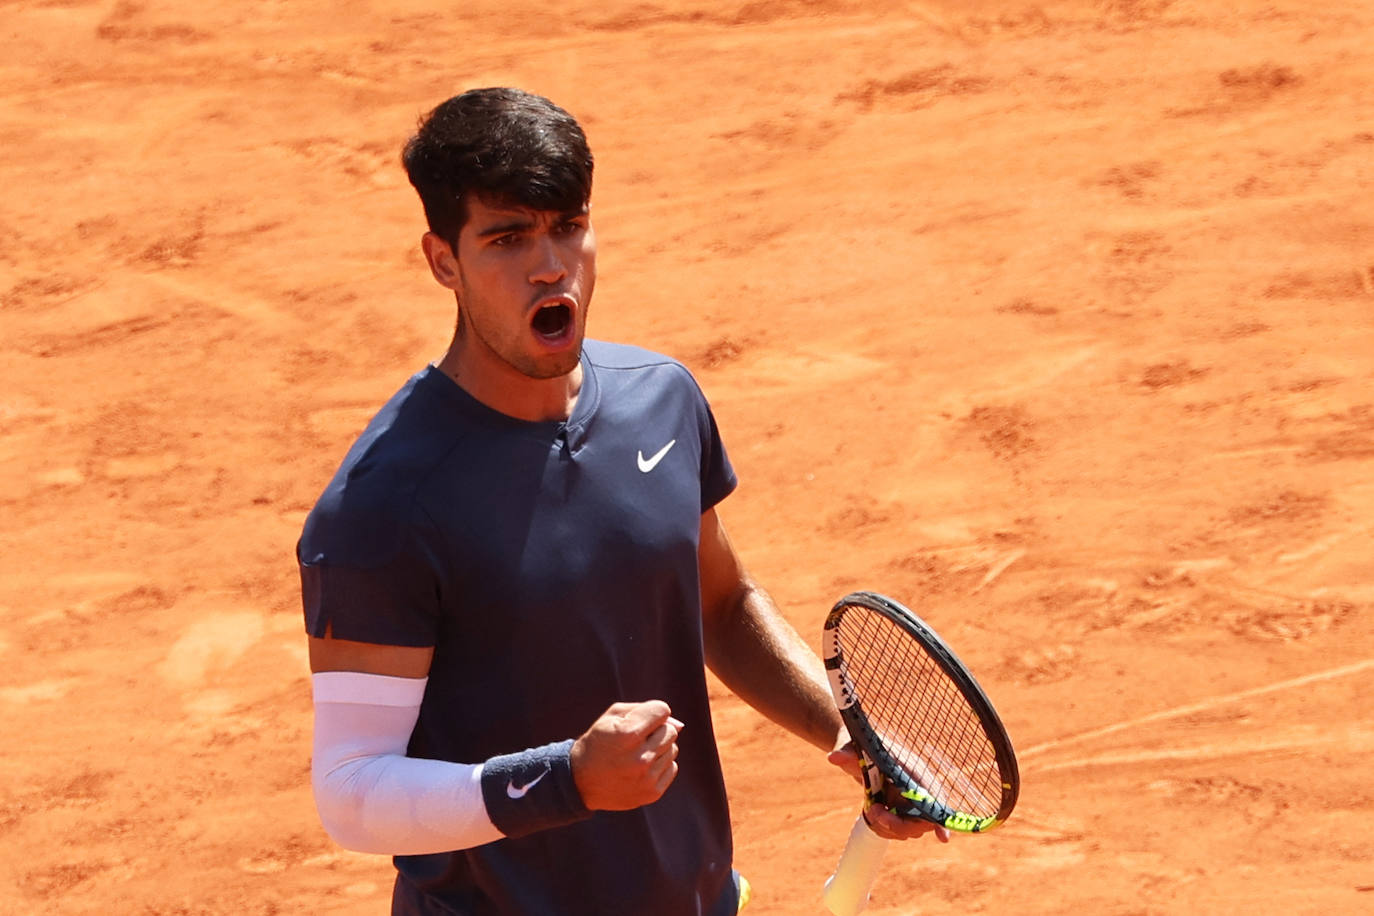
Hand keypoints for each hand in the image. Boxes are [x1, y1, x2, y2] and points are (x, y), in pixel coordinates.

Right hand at [570, 700, 682, 810]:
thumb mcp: (612, 717)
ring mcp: (647, 777)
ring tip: (636, 754)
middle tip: (635, 739)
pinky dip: (660, 764)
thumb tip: (679, 725)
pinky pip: (672, 767)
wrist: (581, 782)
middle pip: (671, 730)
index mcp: (627, 734)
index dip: (652, 712)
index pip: (662, 710)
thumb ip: (646, 710)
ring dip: (659, 748)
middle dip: (656, 730)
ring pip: (673, 749)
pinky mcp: (652, 793)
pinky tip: (641, 768)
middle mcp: (640, 757)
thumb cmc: (599, 742)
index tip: (639, 720)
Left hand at [827, 740, 950, 843]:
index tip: (942, 836)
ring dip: (888, 828)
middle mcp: (917, 787)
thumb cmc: (859, 746)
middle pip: (923, 820)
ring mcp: (911, 801)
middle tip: (873, 813)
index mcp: (913, 770)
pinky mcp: (901, 811)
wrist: (856, 750)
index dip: (941, 817)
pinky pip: (900, 830)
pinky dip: (884, 830)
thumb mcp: (852, 749)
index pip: (934, 795)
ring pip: (910, 829)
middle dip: (897, 824)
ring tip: (868, 810)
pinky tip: (871, 815)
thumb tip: (833, 758)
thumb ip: (847, 754)